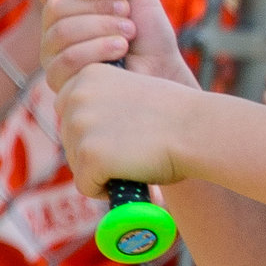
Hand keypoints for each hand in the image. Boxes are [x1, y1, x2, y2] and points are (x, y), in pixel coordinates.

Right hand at [33, 0, 193, 98]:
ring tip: (128, 35)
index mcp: (67, 4)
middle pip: (56, 5)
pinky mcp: (60, 81)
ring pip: (62, 31)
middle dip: (100, 6)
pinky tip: (120, 52)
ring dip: (105, 28)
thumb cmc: (148, 33)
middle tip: (127, 14)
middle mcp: (54, 29)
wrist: (163, 69)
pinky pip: (69, 57)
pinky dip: (101, 49)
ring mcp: (53, 56)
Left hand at [52, 60, 193, 196]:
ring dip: (101, 172)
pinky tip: (130, 179)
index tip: (118, 137)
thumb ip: (105, 104)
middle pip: (69, 139)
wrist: (196, 129)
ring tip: (133, 166)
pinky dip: (105, 191)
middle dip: (94, 153)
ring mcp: (80, 125)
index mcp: (88, 75)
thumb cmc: (177, 118)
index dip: (92, 130)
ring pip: (77, 164)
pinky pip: (86, 186)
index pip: (68, 110)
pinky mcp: (89, 154)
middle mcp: (77, 96)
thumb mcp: (132, 94)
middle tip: (129, 156)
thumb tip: (91, 131)